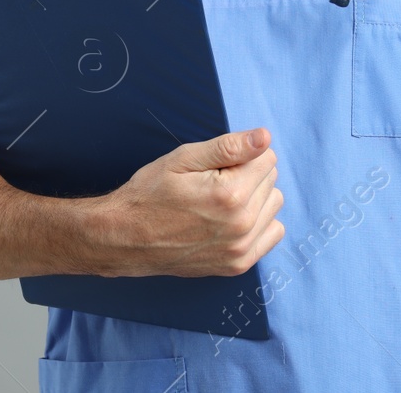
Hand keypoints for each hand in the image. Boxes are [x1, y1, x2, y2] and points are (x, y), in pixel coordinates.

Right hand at [90, 127, 284, 277]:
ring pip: (274, 204)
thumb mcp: (183, 159)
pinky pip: (273, 232)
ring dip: (256, 197)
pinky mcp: (238, 264)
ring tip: (222, 201)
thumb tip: (265, 137)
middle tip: (214, 182)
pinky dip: (259, 222)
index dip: (242, 154)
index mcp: (229, 194)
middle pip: (271, 179)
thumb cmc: (150, 194)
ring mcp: (241, 248)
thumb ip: (229, 147)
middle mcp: (241, 224)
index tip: (218, 165)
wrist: (126, 239)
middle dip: (249, 173)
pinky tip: (233, 219)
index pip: (266, 156)